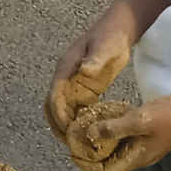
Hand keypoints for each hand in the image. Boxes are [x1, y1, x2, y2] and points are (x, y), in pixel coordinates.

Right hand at [45, 18, 132, 138]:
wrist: (117, 30)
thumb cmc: (109, 37)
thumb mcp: (104, 48)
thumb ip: (94, 60)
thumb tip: (84, 72)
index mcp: (65, 68)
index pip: (56, 94)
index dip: (59, 111)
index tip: (67, 128)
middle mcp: (65, 77)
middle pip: (54, 103)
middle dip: (57, 121)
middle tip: (67, 140)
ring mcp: (73, 83)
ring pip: (62, 107)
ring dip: (65, 122)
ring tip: (73, 140)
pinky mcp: (84, 87)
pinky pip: (75, 106)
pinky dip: (77, 118)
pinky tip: (85, 130)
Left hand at [70, 92, 170, 170]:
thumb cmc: (168, 117)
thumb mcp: (139, 121)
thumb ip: (114, 129)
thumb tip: (89, 134)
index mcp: (135, 158)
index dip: (86, 165)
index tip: (72, 150)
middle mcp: (136, 156)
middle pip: (106, 160)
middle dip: (88, 149)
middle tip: (73, 134)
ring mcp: (140, 146)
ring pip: (112, 147)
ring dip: (97, 138)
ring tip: (82, 124)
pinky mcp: (143, 135)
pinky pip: (121, 136)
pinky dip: (109, 129)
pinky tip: (101, 116)